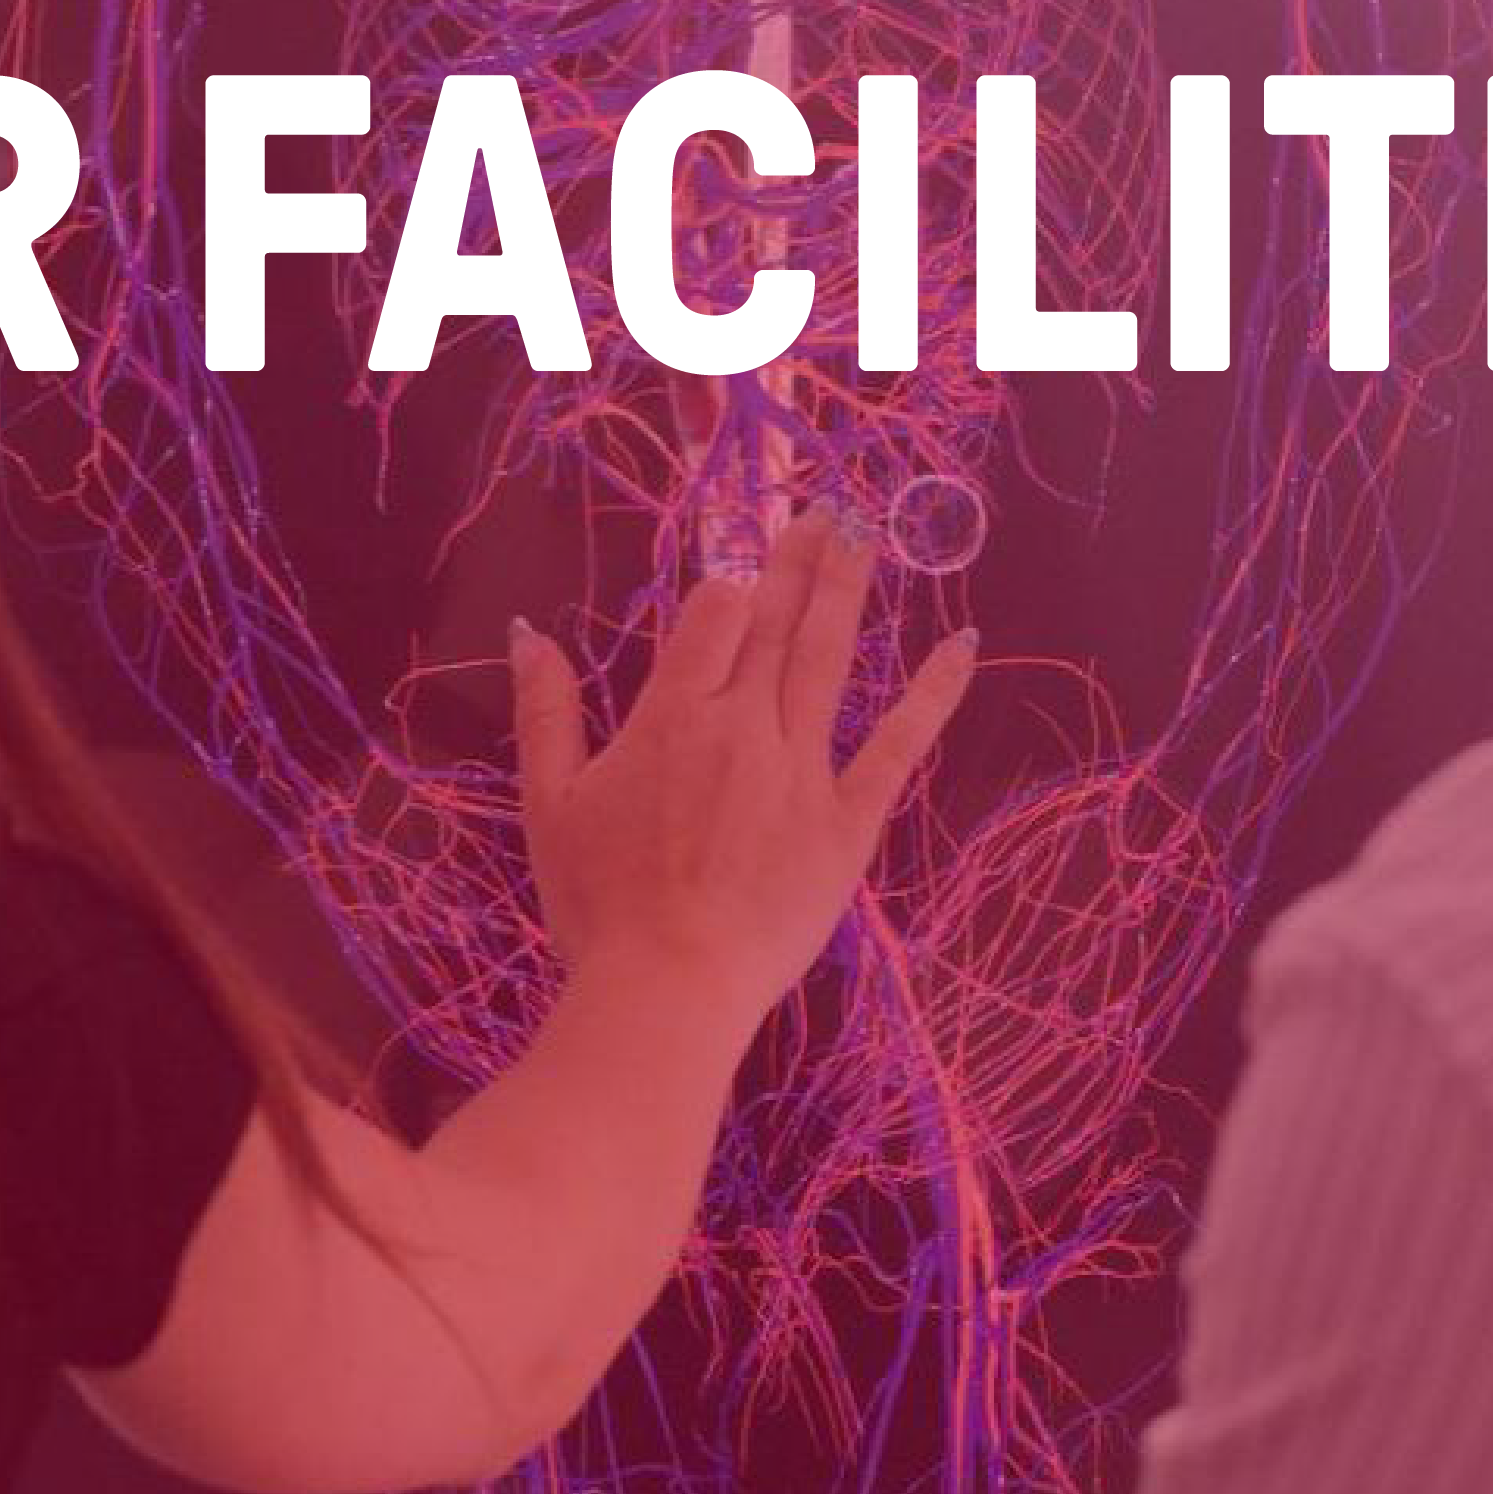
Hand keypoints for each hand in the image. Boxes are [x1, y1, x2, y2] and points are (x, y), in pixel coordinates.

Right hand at [508, 514, 974, 1039]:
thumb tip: (529, 630)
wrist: (667, 988)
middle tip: (824, 505)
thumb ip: (546, 710)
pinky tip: (962, 643)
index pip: (713, 615)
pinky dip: (932, 692)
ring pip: (828, 658)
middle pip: (775, 621)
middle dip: (798, 556)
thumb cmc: (598, 903)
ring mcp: (803, 768)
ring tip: (864, 531)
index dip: (731, 579)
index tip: (748, 548)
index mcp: (673, 715)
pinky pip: (898, 745)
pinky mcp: (847, 820)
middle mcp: (744, 724)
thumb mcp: (550, 802)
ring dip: (845, 589)